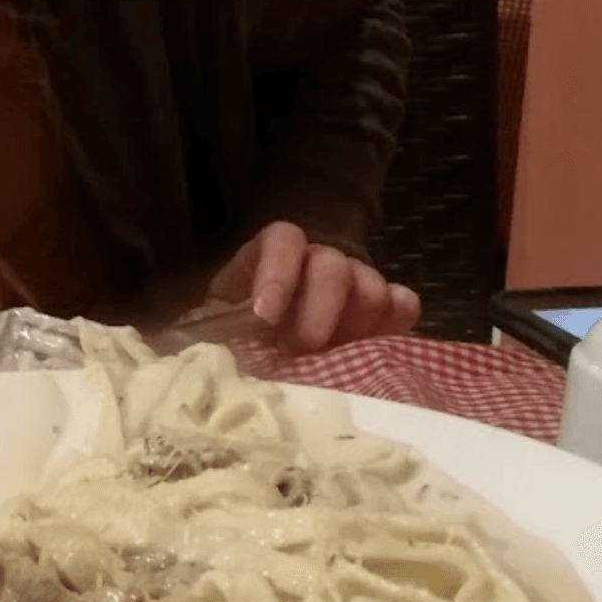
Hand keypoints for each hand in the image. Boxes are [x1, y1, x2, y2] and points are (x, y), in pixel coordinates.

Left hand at [203, 221, 420, 352]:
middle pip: (333, 266)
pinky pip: (402, 305)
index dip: (278, 274)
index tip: (265, 316)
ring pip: (370, 287)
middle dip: (316, 315)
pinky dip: (391, 328)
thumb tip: (199, 348)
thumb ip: (216, 328)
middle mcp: (317, 260)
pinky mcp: (383, 309)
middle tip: (297, 352)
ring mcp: (355, 281)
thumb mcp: (217, 325)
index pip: (283, 240)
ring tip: (327, 361)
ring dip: (351, 328)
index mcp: (272, 255)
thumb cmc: (239, 332)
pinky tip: (370, 352)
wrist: (274, 344)